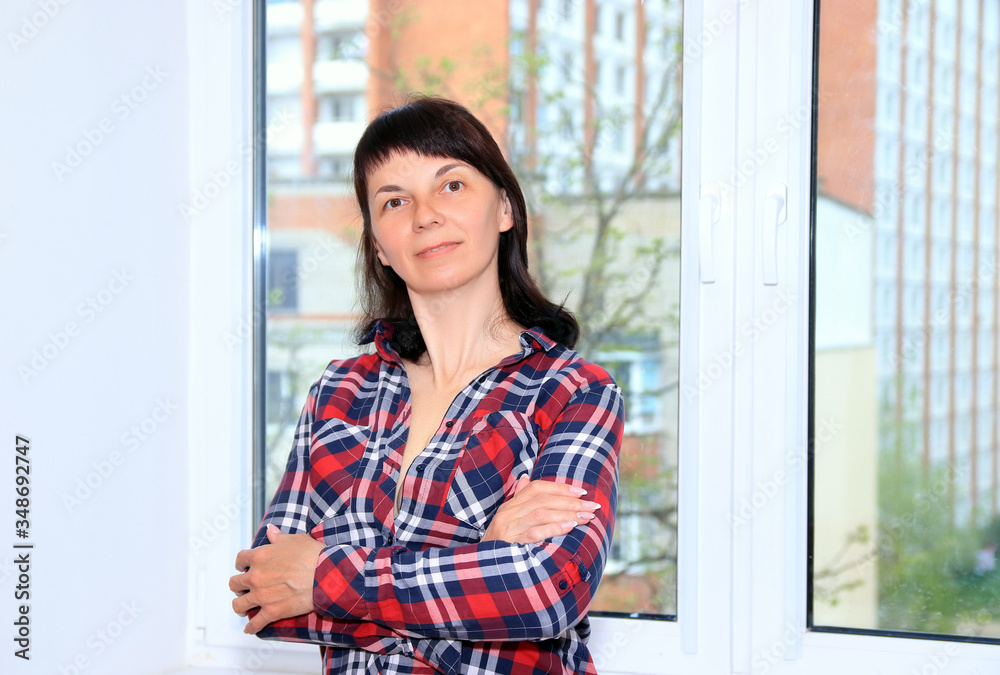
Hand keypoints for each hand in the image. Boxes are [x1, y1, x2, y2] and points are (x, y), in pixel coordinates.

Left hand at [229, 524, 326, 633]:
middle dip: (238, 586)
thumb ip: (278, 537)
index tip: (243, 567)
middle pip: (235, 583)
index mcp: (260, 556)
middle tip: (243, 588)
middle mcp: (256, 576)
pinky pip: (255, 623)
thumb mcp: (295, 540)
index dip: (241, 564)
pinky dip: (251, 628)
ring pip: (238, 605)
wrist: (326, 575)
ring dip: (240, 606)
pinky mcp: (271, 612)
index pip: (240, 560)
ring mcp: (262, 596)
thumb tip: (270, 530)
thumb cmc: (313, 556)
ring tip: (243, 607)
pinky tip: (250, 629)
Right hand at [481, 475, 600, 544]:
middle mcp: (507, 514)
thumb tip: (525, 477)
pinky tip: (569, 527)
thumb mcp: (507, 521)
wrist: (479, 571)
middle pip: (543, 500)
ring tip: (587, 517)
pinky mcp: (510, 545)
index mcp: (509, 506)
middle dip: (571, 502)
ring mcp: (508, 529)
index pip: (536, 488)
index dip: (560, 488)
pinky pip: (534, 533)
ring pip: (541, 514)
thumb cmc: (498, 545)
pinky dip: (553, 529)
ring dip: (567, 514)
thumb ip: (519, 500)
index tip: (581, 492)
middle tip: (593, 506)